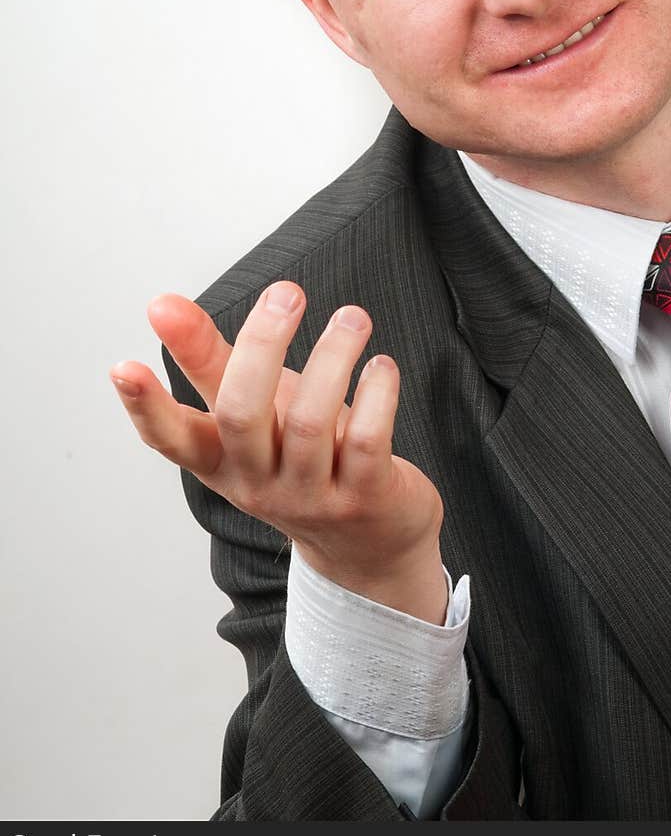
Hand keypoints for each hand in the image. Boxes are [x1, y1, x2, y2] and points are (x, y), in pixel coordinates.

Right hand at [110, 284, 447, 622]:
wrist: (370, 542)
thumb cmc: (302, 458)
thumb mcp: (252, 411)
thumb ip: (208, 359)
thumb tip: (161, 304)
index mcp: (220, 462)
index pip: (172, 440)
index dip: (146, 406)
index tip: (123, 366)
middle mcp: (258, 484)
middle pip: (242, 415)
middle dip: (261, 346)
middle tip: (286, 293)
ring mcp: (310, 496)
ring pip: (310, 423)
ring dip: (332, 358)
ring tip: (351, 319)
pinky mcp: (364, 498)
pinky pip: (366, 439)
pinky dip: (376, 394)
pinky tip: (380, 365)